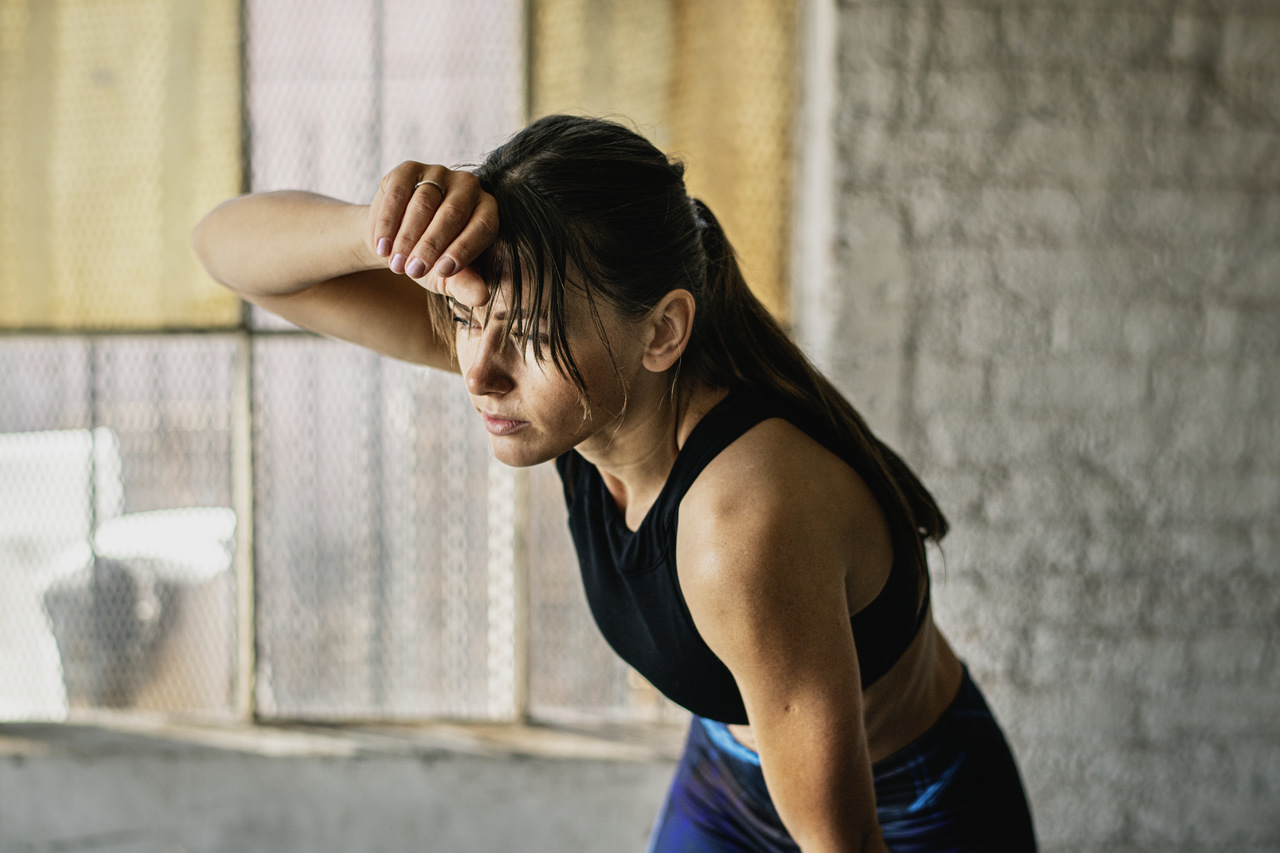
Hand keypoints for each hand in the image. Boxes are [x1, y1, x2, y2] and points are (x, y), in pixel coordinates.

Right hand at [367, 162, 497, 306]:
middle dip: (431, 246)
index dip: (463, 250)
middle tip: (413, 271)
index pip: (482, 227)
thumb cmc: (432, 261)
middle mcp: (468, 186)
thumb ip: (466, 285)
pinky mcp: (409, 170)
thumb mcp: (450, 277)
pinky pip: (398, 194)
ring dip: (407, 237)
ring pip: (424, 203)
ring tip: (396, 264)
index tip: (442, 272)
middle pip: (452, 214)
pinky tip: (381, 246)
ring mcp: (439, 174)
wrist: (397, 242)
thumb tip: (482, 298)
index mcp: (488, 211)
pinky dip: (388, 222)